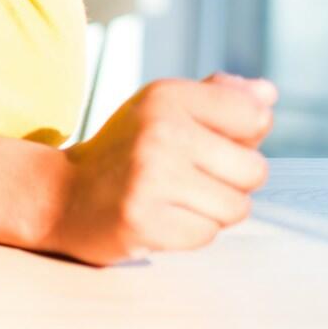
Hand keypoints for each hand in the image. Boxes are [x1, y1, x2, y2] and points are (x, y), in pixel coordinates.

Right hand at [42, 73, 275, 264]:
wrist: (60, 194)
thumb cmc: (124, 152)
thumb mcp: (162, 111)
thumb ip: (218, 99)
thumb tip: (267, 93)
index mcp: (167, 96)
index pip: (255, 116)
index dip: (243, 139)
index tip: (209, 143)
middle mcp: (160, 129)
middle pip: (255, 170)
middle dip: (231, 182)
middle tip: (190, 179)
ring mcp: (150, 176)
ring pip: (236, 207)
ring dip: (212, 211)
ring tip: (175, 200)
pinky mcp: (143, 219)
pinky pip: (207, 235)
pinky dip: (189, 232)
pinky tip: (160, 218)